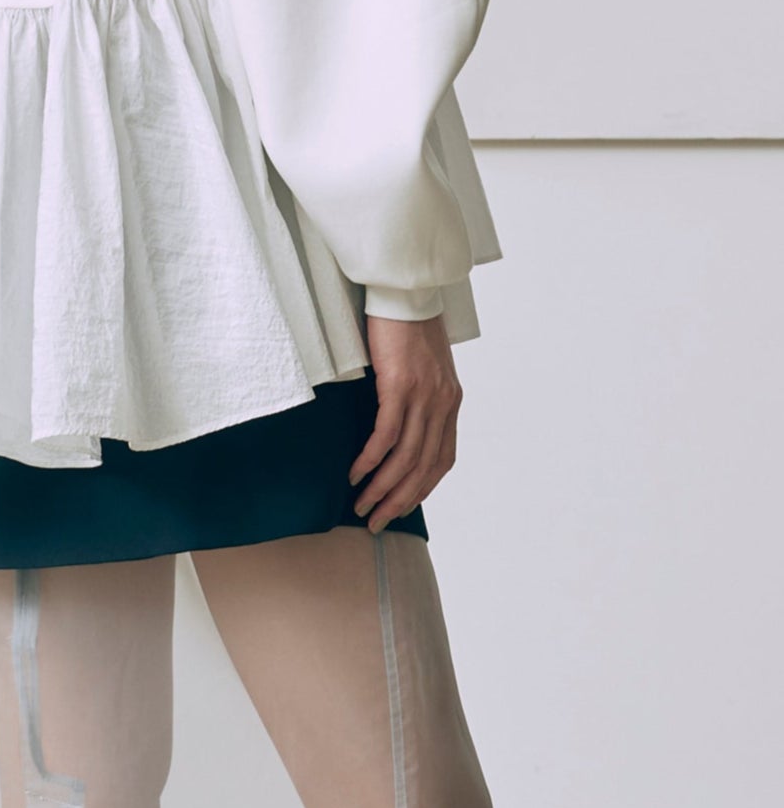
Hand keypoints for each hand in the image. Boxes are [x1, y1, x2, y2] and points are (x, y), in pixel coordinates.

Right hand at [349, 312, 461, 531]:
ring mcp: (423, 394)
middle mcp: (442, 402)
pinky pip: (386, 433)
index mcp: (451, 400)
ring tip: (363, 504)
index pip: (443, 458)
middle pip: (424, 466)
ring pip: (405, 456)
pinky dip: (372, 458)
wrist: (405, 287)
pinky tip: (357, 472)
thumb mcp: (425, 365)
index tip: (402, 506)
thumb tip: (401, 421)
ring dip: (383, 487)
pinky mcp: (400, 384)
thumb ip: (420, 394)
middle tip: (377, 520)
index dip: (423, 487)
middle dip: (400, 499)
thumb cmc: (409, 323)